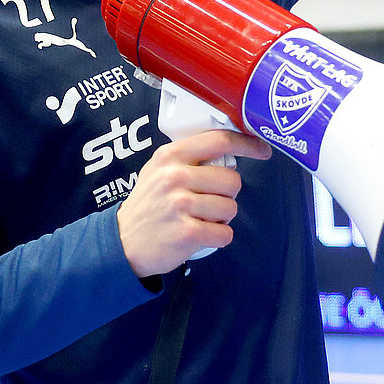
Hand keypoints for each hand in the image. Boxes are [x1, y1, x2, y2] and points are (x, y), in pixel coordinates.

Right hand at [116, 128, 270, 278]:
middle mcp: (174, 177)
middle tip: (208, 203)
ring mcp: (180, 205)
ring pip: (231, 209)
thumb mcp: (158, 170)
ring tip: (199, 220)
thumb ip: (189, 159)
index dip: (246, 144)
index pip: (219, 140)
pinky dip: (218, 238)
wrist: (122, 243)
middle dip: (227, 195)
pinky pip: (225, 234)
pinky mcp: (187, 233)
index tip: (261, 149)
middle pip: (232, 180)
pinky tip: (200, 236)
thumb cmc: (147, 207)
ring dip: (221, 219)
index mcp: (170, 156)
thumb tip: (230, 152)